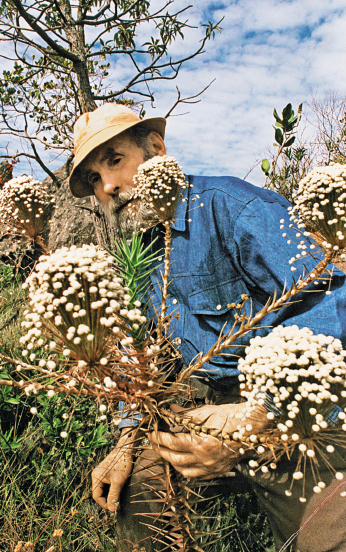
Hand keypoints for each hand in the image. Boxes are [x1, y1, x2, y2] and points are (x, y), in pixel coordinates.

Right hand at [91, 428, 137, 511]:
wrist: (127, 448)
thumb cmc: (122, 462)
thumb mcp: (118, 481)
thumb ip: (114, 495)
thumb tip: (112, 509)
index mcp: (96, 477)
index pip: (96, 496)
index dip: (105, 504)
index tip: (115, 508)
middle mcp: (97, 475)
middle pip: (100, 493)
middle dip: (108, 500)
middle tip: (118, 505)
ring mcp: (102, 473)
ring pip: (105, 489)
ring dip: (112, 495)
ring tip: (120, 498)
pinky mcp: (108, 472)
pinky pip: (108, 484)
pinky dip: (113, 489)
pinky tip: (121, 490)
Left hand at [148, 403, 267, 479]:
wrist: (253, 427)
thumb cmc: (231, 416)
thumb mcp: (207, 411)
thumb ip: (187, 413)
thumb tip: (171, 410)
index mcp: (199, 442)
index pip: (171, 442)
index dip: (158, 437)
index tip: (151, 433)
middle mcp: (204, 458)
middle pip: (174, 459)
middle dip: (161, 451)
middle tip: (154, 442)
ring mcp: (211, 467)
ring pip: (184, 471)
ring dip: (172, 462)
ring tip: (166, 453)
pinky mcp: (219, 471)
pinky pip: (198, 476)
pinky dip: (187, 470)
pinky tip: (184, 463)